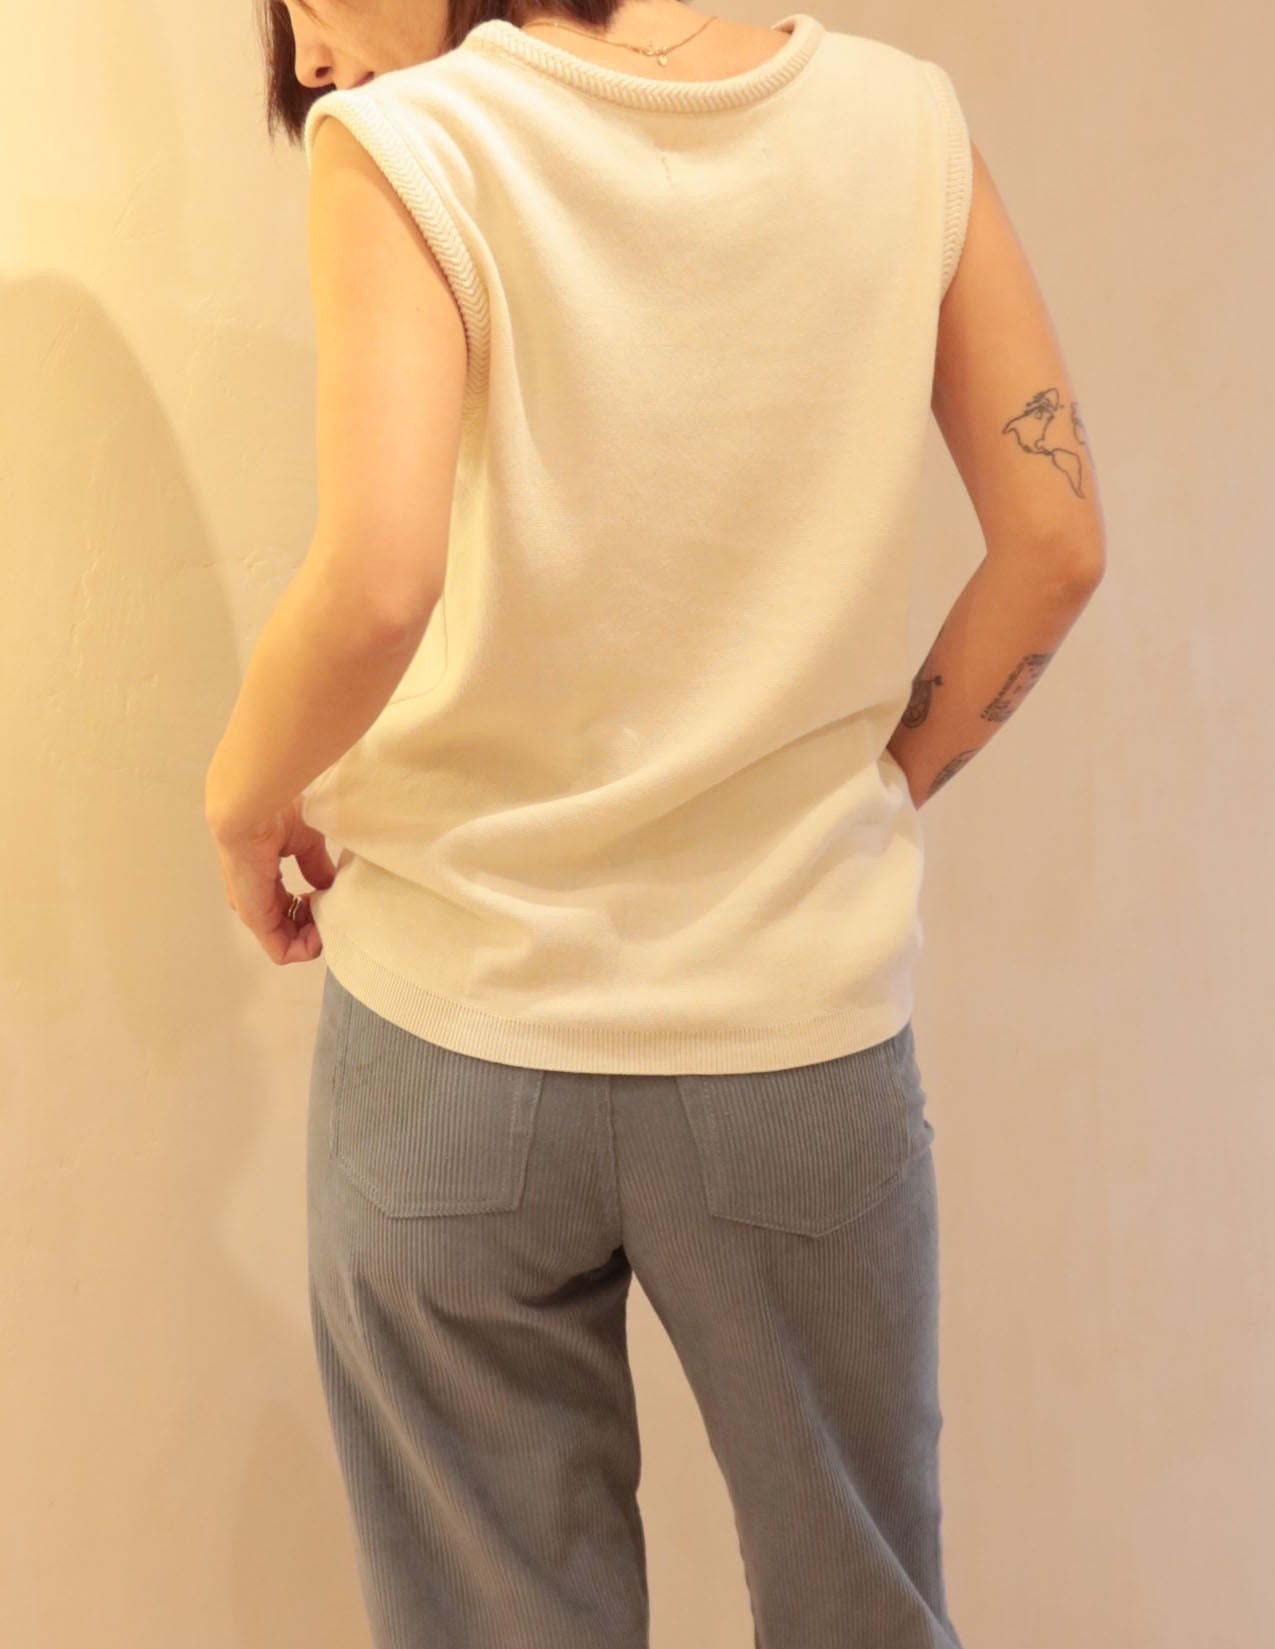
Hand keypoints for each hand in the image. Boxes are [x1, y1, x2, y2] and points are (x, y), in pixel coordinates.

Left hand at [210, 799, 337, 964]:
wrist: (252, 810)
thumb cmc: (275, 815)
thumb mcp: (306, 843)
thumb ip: (316, 867)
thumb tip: (329, 885)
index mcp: (264, 878)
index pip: (291, 908)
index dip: (316, 909)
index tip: (332, 896)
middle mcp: (256, 898)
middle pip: (291, 928)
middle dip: (318, 926)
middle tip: (336, 911)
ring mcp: (254, 910)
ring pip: (288, 942)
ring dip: (314, 939)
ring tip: (331, 920)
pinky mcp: (255, 918)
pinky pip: (282, 950)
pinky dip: (306, 948)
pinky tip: (323, 932)